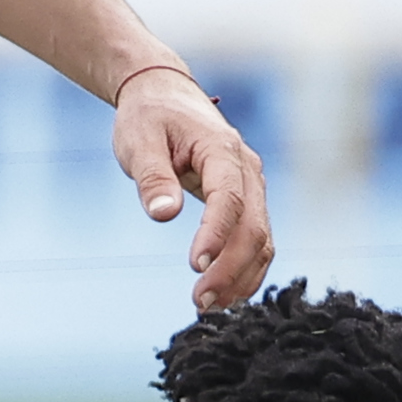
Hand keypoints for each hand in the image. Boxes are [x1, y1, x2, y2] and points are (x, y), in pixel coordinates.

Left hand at [112, 62, 272, 307]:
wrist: (165, 95)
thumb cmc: (149, 117)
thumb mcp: (138, 141)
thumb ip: (152, 177)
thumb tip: (164, 214)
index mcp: (221, 150)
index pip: (228, 199)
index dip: (216, 236)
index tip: (196, 267)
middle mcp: (247, 169)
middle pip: (253, 227)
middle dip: (230, 268)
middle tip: (199, 301)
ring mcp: (252, 185)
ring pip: (262, 238)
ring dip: (241, 276)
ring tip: (208, 305)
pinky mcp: (247, 199)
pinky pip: (257, 238)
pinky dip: (246, 269)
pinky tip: (224, 293)